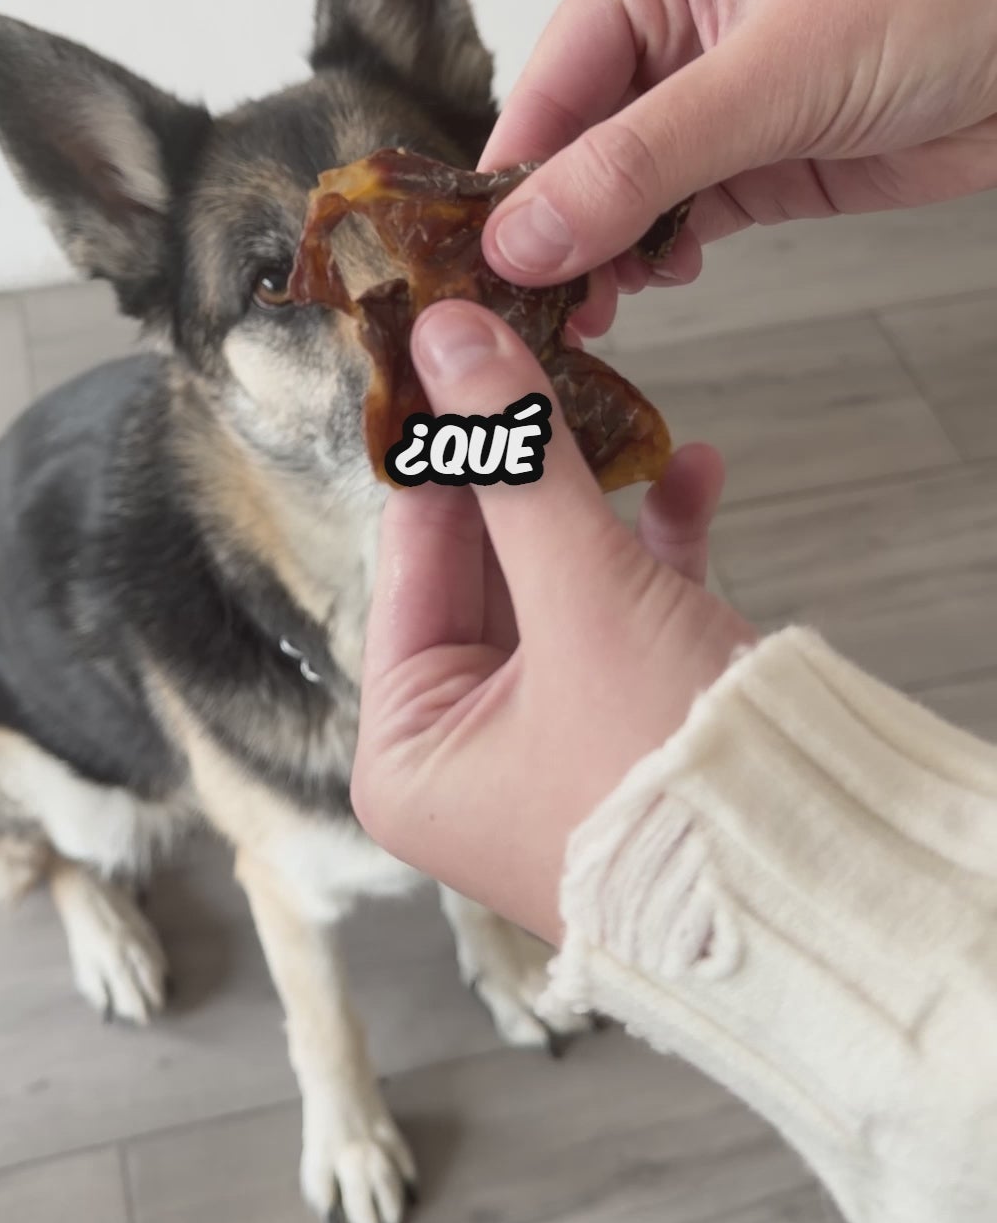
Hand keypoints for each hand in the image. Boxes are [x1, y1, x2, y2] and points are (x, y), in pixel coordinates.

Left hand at [352, 301, 755, 944]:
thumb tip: (447, 338)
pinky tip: (694, 473)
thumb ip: (516, 462)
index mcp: (408, 752)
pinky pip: (623, 612)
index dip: (440, 448)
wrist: (815, 883)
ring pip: (558, 578)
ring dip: (599, 497)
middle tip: (540, 359)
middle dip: (528, 466)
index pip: (410, 561)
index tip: (455, 349)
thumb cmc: (666, 779)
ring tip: (624, 409)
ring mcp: (550, 740)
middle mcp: (466, 753)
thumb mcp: (580, 598)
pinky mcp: (628, 726)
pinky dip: (656, 544)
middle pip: (485, 564)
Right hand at [479, 0, 996, 314]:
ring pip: (621, 195)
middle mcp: (664, 32)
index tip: (479, 278)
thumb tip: (522, 239)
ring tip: (590, 318)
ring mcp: (714, 102)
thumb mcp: (771, 74)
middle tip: (530, 319)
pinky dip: (661, 257)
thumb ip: (642, 163)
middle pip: (573, 150)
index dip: (509, 187)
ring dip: (605, 256)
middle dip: (554, 233)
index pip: (544, 91)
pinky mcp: (763, 161)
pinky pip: (682, 219)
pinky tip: (655, 284)